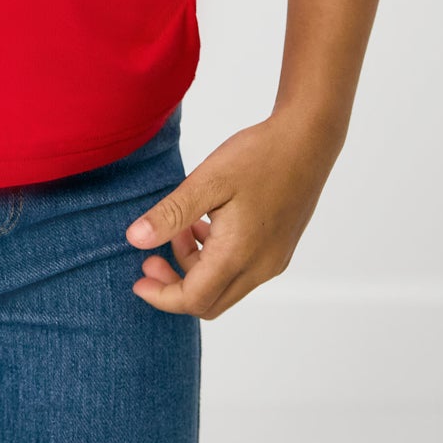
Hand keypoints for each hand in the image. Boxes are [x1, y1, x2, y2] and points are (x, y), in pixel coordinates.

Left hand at [123, 110, 342, 318]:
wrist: (307, 141)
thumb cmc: (259, 156)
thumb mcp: (207, 180)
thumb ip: (171, 214)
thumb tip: (135, 240)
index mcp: (239, 254)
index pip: (194, 300)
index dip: (161, 296)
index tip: (138, 279)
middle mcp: (260, 267)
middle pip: (210, 302)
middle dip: (175, 285)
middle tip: (151, 256)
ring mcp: (274, 260)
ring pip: (225, 286)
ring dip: (195, 267)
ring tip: (181, 227)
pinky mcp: (280, 249)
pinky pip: (241, 271)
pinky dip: (215, 259)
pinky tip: (206, 225)